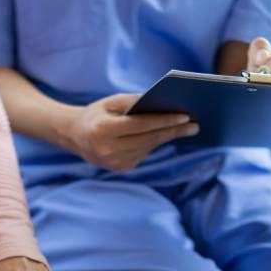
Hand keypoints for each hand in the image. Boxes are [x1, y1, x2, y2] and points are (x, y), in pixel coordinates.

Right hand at [60, 93, 199, 171]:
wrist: (75, 136)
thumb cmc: (96, 113)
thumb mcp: (111, 102)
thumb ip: (134, 101)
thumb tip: (162, 103)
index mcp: (103, 130)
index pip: (140, 125)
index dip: (164, 120)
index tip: (185, 116)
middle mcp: (108, 150)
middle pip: (149, 139)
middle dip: (173, 131)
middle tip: (195, 125)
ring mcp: (114, 163)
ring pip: (148, 147)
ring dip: (167, 137)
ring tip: (186, 128)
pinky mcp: (121, 169)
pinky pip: (143, 153)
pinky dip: (154, 143)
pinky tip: (166, 135)